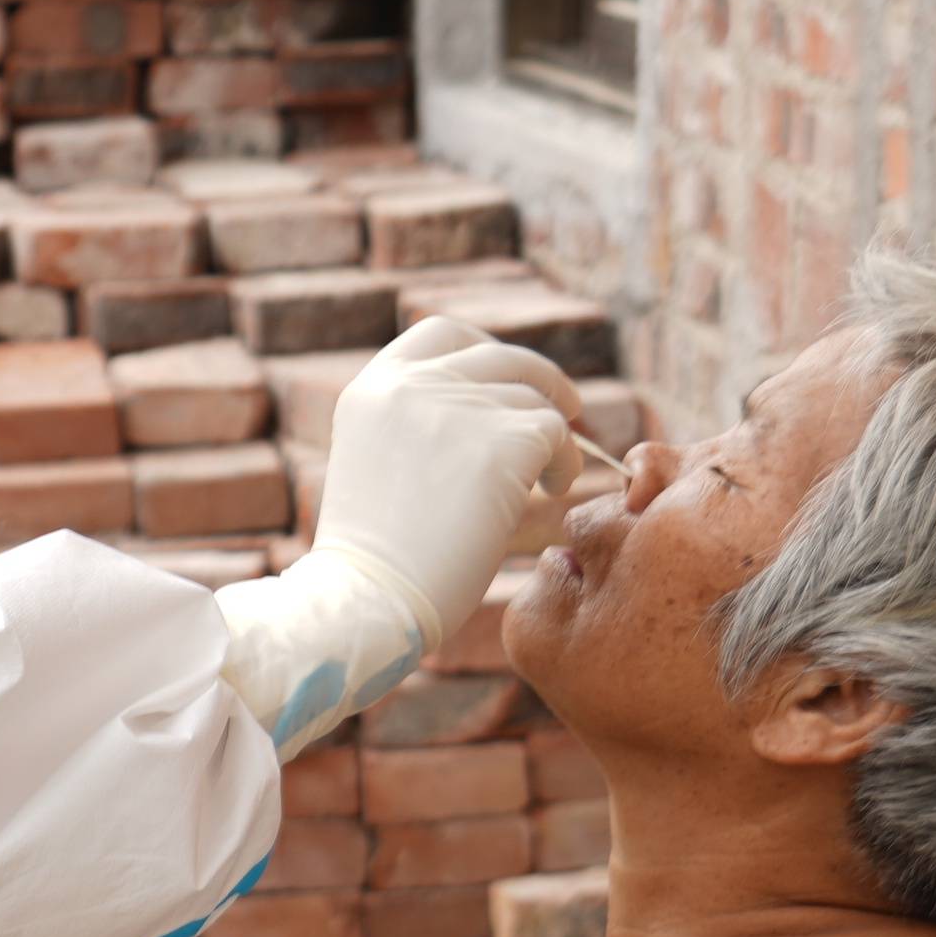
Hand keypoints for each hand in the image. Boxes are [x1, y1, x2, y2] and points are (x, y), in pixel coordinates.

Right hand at [311, 319, 588, 640]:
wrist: (370, 601)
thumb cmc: (376, 562)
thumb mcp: (377, 465)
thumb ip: (418, 425)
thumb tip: (488, 409)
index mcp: (373, 389)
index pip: (441, 335)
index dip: (484, 351)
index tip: (508, 380)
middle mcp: (411, 385)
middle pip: (498, 355)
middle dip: (538, 379)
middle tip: (565, 409)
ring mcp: (456, 407)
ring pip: (533, 398)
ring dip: (551, 436)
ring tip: (551, 479)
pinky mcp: (502, 441)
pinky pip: (556, 434)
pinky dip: (564, 461)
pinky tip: (553, 489)